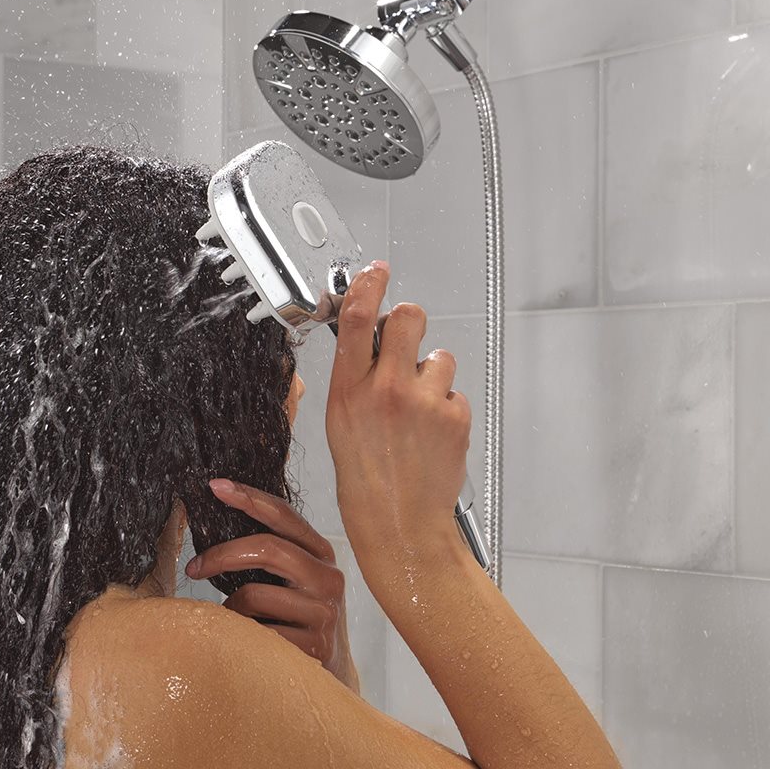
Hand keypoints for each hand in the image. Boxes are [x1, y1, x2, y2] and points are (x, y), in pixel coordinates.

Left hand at [185, 478, 361, 692]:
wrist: (326, 678)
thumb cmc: (293, 620)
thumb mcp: (287, 581)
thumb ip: (266, 554)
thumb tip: (214, 521)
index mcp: (320, 554)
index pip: (284, 515)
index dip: (249, 497)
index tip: (214, 486)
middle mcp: (328, 578)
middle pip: (268, 548)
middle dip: (222, 555)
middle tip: (193, 567)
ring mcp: (324, 613)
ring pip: (254, 595)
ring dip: (231, 609)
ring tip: (235, 622)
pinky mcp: (314, 647)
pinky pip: (256, 632)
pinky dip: (240, 635)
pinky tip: (248, 644)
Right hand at [326, 261, 471, 574]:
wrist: (400, 523)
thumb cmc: (365, 478)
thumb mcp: (339, 421)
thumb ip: (353, 377)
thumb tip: (368, 339)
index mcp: (349, 390)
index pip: (359, 318)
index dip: (369, 285)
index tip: (376, 272)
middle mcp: (387, 390)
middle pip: (409, 317)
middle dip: (410, 321)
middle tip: (404, 341)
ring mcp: (425, 402)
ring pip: (437, 357)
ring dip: (429, 374)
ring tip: (416, 409)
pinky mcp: (455, 416)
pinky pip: (453, 391)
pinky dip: (445, 405)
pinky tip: (430, 431)